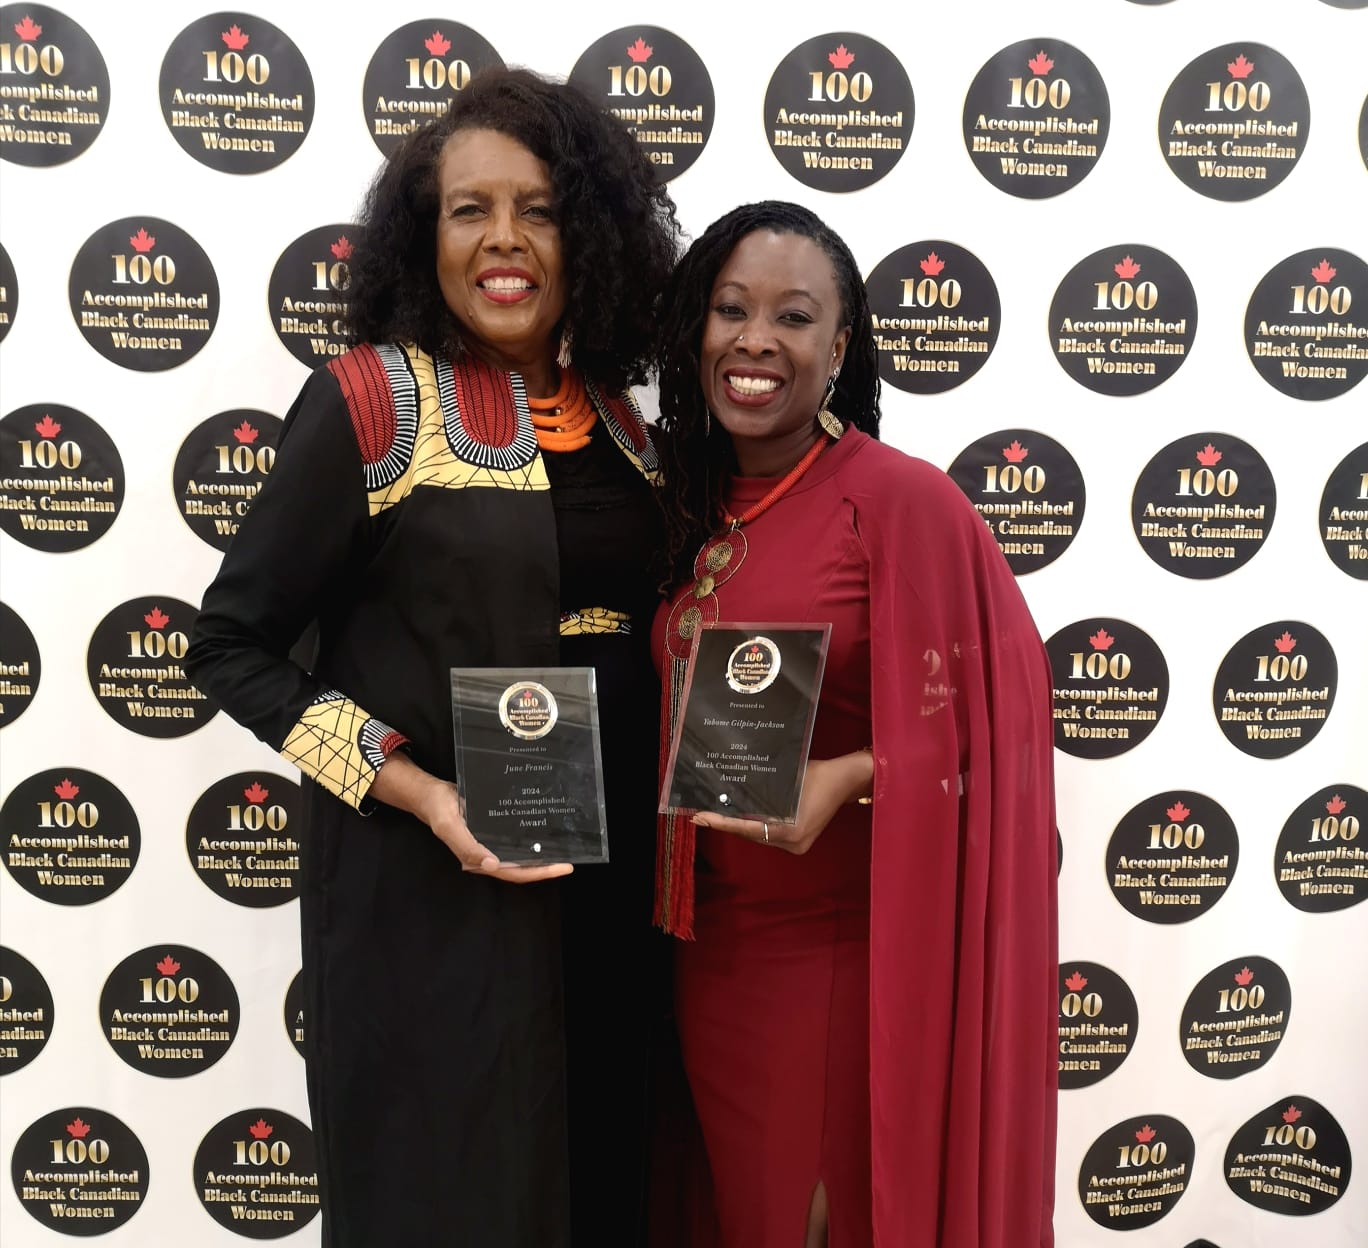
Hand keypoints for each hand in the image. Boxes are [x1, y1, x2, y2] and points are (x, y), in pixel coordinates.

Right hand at [371, 753, 572, 882]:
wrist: (429, 793)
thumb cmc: (439, 809)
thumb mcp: (449, 826)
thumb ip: (468, 847)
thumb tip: (493, 865)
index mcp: (478, 859)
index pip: (513, 872)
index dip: (537, 873)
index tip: (561, 867)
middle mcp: (487, 854)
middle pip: (520, 867)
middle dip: (545, 866)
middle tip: (570, 859)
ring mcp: (490, 843)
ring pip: (519, 854)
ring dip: (540, 854)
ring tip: (564, 847)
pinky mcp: (491, 830)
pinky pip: (514, 839)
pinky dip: (529, 838)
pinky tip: (544, 831)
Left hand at [692, 751, 872, 855]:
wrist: (845, 780)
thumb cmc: (817, 773)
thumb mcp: (785, 778)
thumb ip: (760, 789)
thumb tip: (728, 789)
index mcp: (790, 830)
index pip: (747, 828)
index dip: (721, 823)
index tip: (700, 818)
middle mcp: (792, 843)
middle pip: (751, 834)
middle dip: (726, 824)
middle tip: (700, 814)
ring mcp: (796, 845)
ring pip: (759, 835)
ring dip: (739, 825)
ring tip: (713, 815)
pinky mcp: (799, 842)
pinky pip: (769, 834)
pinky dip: (755, 825)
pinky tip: (737, 815)